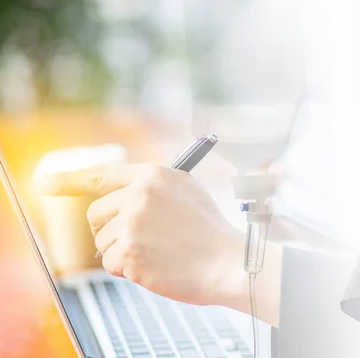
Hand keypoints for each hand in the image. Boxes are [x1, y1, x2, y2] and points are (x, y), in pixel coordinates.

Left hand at [38, 164, 245, 306]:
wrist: (228, 261)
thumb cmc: (210, 230)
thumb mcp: (185, 191)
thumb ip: (152, 187)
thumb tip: (119, 194)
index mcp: (153, 175)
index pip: (101, 175)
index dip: (68, 180)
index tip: (45, 184)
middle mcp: (139, 195)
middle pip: (96, 213)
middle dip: (110, 229)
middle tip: (137, 239)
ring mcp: (133, 224)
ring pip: (104, 241)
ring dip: (123, 251)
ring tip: (157, 252)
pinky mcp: (130, 253)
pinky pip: (111, 263)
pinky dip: (128, 270)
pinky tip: (155, 265)